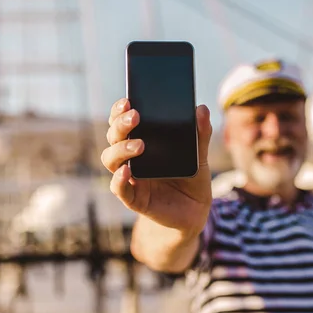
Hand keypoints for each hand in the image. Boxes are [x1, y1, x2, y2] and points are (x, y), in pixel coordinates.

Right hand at [100, 98, 212, 238]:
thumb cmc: (192, 179)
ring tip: (139, 145)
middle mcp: (130, 158)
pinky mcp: (133, 198)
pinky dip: (119, 179)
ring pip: (110, 159)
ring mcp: (130, 178)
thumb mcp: (200, 156)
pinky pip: (119, 188)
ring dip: (120, 149)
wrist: (195, 211)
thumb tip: (202, 109)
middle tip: (135, 117)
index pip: (123, 122)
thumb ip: (200, 135)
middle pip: (114, 136)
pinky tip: (127, 171)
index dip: (120, 110)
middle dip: (120, 124)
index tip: (128, 100)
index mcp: (142, 141)